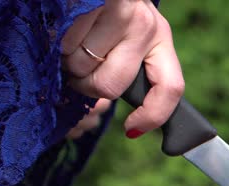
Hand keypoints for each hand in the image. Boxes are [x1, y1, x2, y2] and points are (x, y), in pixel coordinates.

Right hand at [60, 0, 183, 137]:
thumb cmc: (107, 12)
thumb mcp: (130, 37)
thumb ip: (130, 70)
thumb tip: (130, 126)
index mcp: (161, 38)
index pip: (171, 88)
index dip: (153, 115)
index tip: (131, 129)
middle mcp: (146, 26)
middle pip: (111, 86)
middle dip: (87, 86)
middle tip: (81, 71)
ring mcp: (121, 13)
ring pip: (82, 67)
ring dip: (69, 62)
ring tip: (74, 41)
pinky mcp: (93, 3)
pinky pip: (65, 45)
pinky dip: (58, 43)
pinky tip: (66, 27)